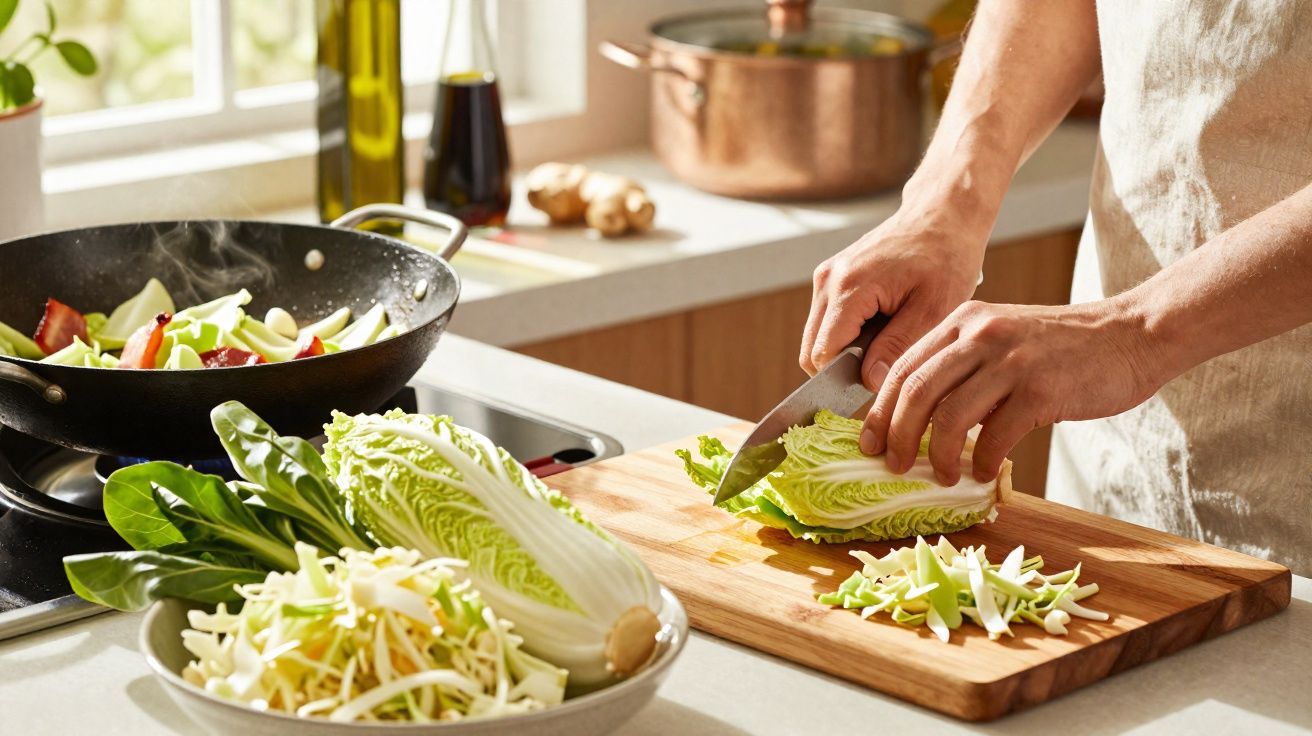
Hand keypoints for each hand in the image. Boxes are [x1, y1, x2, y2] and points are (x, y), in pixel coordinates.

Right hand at [800, 208, 988, 390]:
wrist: (942, 216)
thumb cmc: (946, 258)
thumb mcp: (933, 310)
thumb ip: (897, 348)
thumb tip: (870, 382)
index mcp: (849, 287)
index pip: (822, 354)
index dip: (845, 378)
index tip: (878, 382)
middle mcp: (828, 280)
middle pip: (812, 350)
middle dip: (843, 368)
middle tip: (887, 364)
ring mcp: (826, 277)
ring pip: (817, 338)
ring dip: (846, 351)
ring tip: (889, 338)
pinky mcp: (831, 278)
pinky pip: (827, 322)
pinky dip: (848, 334)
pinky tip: (882, 324)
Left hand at [860, 298, 1165, 485]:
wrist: (1131, 334)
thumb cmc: (1064, 347)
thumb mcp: (1001, 339)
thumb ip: (962, 366)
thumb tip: (920, 418)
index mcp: (963, 321)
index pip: (902, 367)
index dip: (880, 410)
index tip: (870, 442)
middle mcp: (981, 334)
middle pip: (915, 391)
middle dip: (897, 436)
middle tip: (894, 465)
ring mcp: (1010, 360)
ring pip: (949, 415)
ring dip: (939, 455)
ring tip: (942, 475)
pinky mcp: (1040, 388)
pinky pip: (995, 434)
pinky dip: (982, 461)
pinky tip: (983, 472)